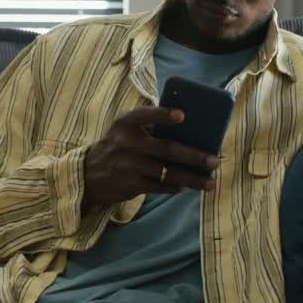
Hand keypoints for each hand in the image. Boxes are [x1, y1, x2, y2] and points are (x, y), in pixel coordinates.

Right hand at [81, 107, 220, 208]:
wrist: (88, 175)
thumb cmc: (118, 145)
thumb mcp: (125, 129)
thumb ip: (150, 125)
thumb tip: (190, 129)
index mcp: (126, 123)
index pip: (144, 115)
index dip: (163, 115)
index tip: (183, 115)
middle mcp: (127, 143)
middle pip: (167, 150)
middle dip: (194, 156)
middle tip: (214, 160)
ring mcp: (130, 166)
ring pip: (168, 173)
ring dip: (192, 179)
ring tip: (211, 182)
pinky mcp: (132, 185)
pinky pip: (160, 187)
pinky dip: (176, 187)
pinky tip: (187, 186)